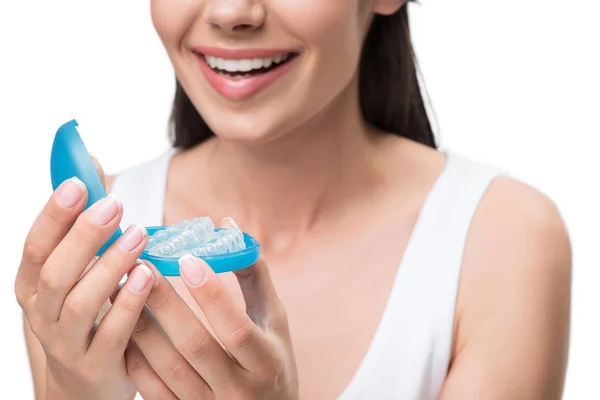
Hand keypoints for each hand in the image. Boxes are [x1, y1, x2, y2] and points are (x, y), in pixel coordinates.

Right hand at [14, 173, 153, 399]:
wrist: (85, 386)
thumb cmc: (86, 317)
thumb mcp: (77, 275)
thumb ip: (84, 227)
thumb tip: (91, 165)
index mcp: (33, 287)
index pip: (35, 246)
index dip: (54, 214)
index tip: (77, 182)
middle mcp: (42, 314)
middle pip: (56, 271)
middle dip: (83, 235)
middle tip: (114, 204)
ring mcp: (66, 343)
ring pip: (82, 301)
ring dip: (110, 264)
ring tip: (138, 234)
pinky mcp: (95, 365)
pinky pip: (112, 332)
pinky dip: (129, 301)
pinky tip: (147, 274)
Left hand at [122, 228, 298, 399]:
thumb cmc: (271, 360)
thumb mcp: (273, 320)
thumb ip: (254, 275)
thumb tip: (227, 225)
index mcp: (266, 361)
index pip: (236, 329)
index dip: (212, 295)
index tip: (187, 258)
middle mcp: (238, 389)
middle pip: (194, 345)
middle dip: (164, 303)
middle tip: (140, 266)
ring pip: (166, 367)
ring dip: (141, 326)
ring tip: (121, 289)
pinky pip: (151, 388)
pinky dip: (135, 355)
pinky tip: (124, 326)